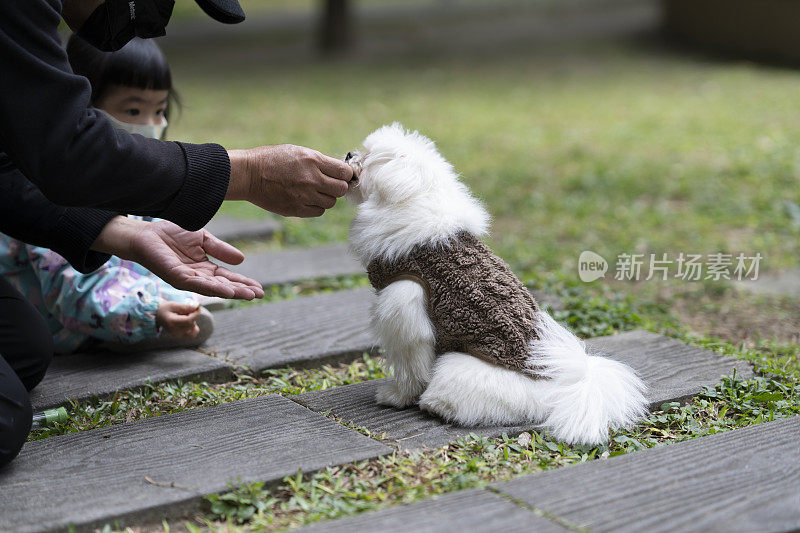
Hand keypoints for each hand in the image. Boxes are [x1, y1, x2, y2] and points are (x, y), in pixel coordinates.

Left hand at [92, 217, 263, 299]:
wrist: (146, 233)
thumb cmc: (171, 234)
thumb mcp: (202, 239)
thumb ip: (220, 249)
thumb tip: (241, 260)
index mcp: (205, 268)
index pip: (228, 278)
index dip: (244, 283)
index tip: (259, 289)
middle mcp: (198, 277)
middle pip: (224, 286)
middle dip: (242, 291)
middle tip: (259, 295)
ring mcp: (188, 279)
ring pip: (214, 288)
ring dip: (232, 292)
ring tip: (248, 295)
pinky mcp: (177, 278)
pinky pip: (198, 284)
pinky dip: (214, 288)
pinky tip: (227, 290)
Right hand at [157, 301, 200, 337]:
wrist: (156, 316)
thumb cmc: (164, 309)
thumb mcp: (173, 305)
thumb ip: (185, 307)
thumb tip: (196, 307)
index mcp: (172, 322)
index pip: (189, 321)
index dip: (196, 314)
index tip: (198, 308)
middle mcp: (175, 331)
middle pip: (192, 324)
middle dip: (193, 316)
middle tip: (186, 311)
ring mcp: (177, 335)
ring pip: (193, 329)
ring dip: (193, 322)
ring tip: (185, 317)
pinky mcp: (179, 336)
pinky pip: (192, 335)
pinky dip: (193, 328)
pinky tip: (188, 323)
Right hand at [226, 145, 352, 216]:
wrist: (249, 174)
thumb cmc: (272, 159)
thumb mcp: (298, 151)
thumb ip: (319, 162)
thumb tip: (338, 171)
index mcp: (313, 160)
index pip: (344, 172)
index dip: (346, 174)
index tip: (342, 175)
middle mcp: (312, 179)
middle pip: (341, 189)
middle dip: (338, 186)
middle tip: (329, 184)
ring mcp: (305, 196)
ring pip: (331, 202)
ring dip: (326, 197)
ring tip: (314, 191)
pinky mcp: (297, 209)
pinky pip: (318, 211)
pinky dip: (316, 206)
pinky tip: (306, 199)